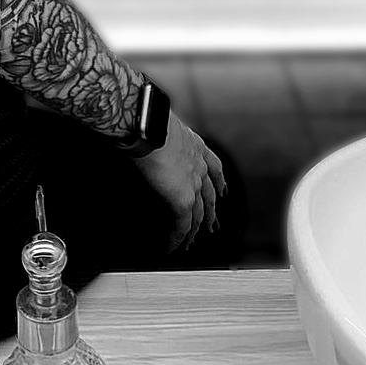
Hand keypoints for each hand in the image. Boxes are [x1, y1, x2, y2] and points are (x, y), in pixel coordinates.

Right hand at [131, 112, 227, 252]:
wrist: (146, 123)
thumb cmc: (147, 117)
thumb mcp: (159, 124)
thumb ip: (158, 134)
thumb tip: (142, 132)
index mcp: (194, 145)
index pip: (214, 167)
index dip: (219, 181)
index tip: (222, 191)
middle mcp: (198, 165)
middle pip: (210, 195)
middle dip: (212, 212)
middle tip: (213, 226)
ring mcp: (193, 184)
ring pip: (199, 214)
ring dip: (195, 230)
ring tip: (190, 243)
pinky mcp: (181, 199)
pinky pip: (182, 226)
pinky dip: (178, 239)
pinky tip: (173, 247)